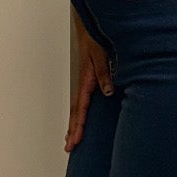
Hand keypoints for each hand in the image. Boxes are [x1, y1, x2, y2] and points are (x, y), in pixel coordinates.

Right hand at [64, 34, 112, 151]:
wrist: (89, 29)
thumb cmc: (94, 40)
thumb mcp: (101, 56)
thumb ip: (104, 74)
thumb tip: (107, 93)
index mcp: (85, 81)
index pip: (80, 108)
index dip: (78, 125)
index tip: (75, 139)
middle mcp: (82, 84)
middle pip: (75, 112)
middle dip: (72, 130)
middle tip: (69, 147)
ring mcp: (83, 83)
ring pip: (76, 108)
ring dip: (73, 124)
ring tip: (70, 140)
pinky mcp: (86, 80)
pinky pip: (80, 101)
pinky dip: (78, 114)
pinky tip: (78, 120)